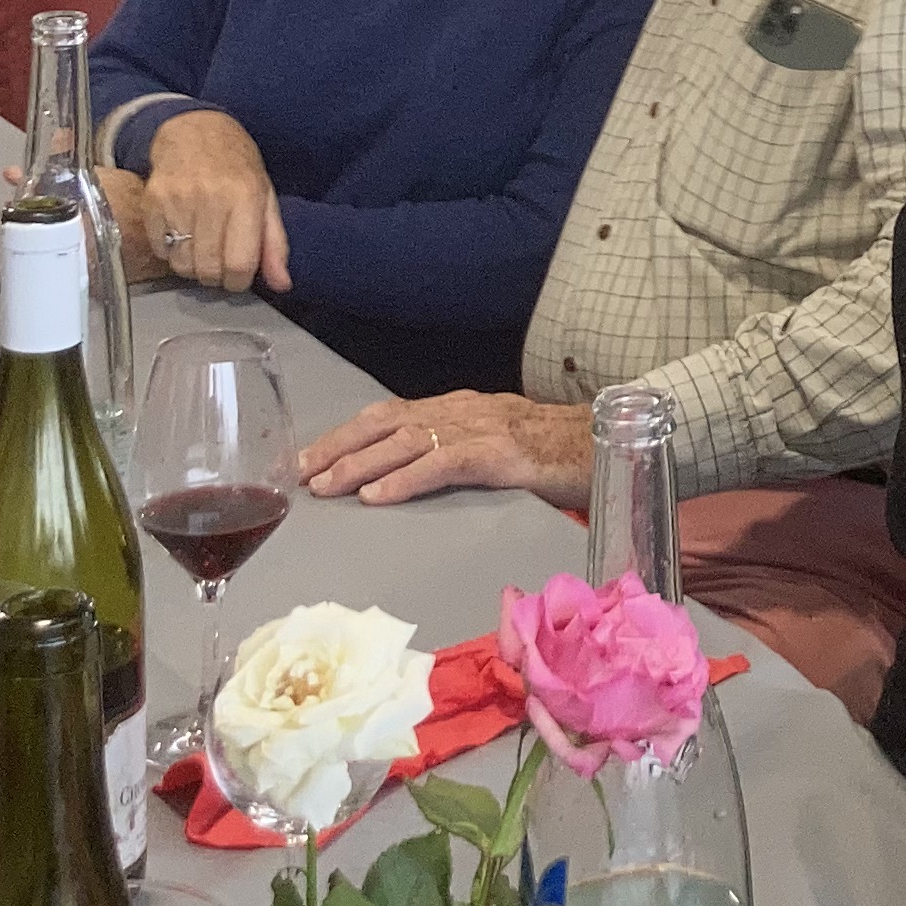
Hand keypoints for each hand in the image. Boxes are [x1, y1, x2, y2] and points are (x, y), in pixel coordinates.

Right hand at [118, 113, 288, 295]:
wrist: (193, 129)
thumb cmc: (236, 165)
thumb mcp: (265, 196)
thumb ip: (274, 243)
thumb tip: (282, 284)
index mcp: (245, 197)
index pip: (240, 263)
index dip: (239, 281)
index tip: (239, 276)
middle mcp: (210, 198)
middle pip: (208, 269)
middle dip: (216, 277)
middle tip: (220, 263)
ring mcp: (177, 200)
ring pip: (182, 264)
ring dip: (193, 266)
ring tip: (202, 248)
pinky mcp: (152, 202)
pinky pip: (160, 250)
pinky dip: (171, 252)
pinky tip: (182, 234)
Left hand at [300, 390, 592, 506]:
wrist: (605, 444)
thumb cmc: (554, 453)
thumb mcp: (496, 448)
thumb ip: (456, 456)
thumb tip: (408, 481)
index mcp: (458, 409)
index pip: (389, 415)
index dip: (346, 435)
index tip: (310, 458)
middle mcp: (461, 410)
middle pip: (385, 422)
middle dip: (338, 446)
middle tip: (300, 474)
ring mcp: (480, 428)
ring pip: (405, 440)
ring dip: (359, 464)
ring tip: (326, 487)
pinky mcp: (498, 453)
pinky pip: (441, 463)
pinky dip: (404, 479)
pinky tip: (377, 497)